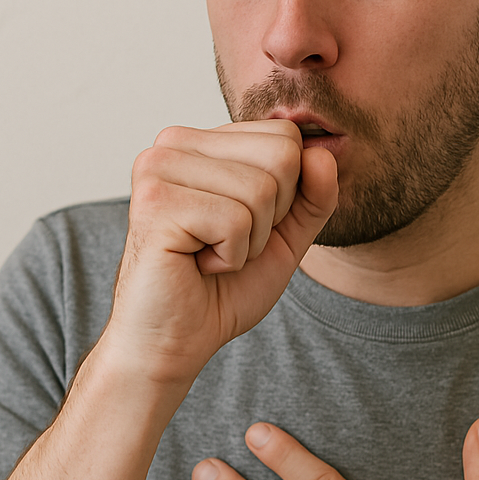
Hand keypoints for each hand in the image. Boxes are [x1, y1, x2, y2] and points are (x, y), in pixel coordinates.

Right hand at [102, 122, 337, 389]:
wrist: (174, 341)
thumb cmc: (221, 290)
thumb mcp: (284, 237)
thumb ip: (312, 196)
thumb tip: (322, 154)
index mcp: (200, 142)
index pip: (285, 138)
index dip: (286, 196)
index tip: (243, 227)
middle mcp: (173, 144)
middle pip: (281, 158)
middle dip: (271, 218)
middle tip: (226, 244)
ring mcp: (159, 168)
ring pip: (262, 191)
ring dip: (249, 242)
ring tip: (209, 256)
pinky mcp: (156, 202)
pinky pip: (236, 221)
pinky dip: (230, 257)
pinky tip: (197, 264)